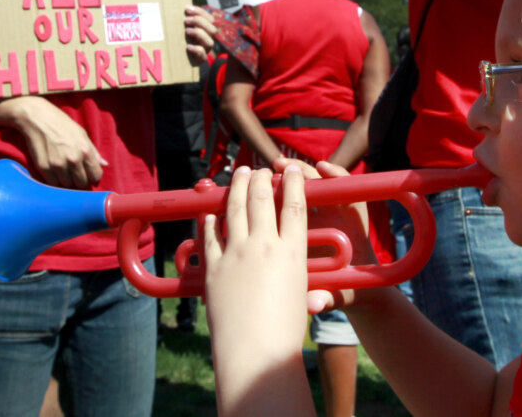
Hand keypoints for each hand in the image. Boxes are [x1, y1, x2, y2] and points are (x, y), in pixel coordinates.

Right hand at [0, 96, 105, 187]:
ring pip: (67, 185)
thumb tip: (105, 164)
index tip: (89, 174)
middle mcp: (73, 159)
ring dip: (67, 181)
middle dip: (80, 180)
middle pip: (81, 183)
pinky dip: (54, 180)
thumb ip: (94, 151)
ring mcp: (58, 165)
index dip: (93, 176)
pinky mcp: (44, 168)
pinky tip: (54, 171)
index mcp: (85, 150)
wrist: (38, 118)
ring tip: (64, 171)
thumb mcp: (82, 134)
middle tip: (75, 173)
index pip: (95, 175)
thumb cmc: (62, 124)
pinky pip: (53, 184)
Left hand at [184, 5, 215, 64]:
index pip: (210, 19)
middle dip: (200, 22)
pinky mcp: (200, 60)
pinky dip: (196, 49)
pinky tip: (188, 46)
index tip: (187, 9)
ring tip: (187, 31)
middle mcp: (207, 40)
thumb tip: (181, 7)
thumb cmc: (180, 39)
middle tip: (186, 20)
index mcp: (206, 30)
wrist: (177, 59)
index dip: (200, 12)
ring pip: (210, 42)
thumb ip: (186, 20)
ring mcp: (205, 50)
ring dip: (199, 34)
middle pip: (213, 30)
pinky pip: (203, 56)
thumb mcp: (183, 28)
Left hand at [203, 166, 309, 393]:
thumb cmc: (284, 331)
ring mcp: (236, 254)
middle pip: (262, 198)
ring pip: (234, 207)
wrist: (255, 353)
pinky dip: (211, 218)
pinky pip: (210, 235)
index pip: (294, 204)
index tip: (294, 169)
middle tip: (260, 169)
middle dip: (261, 177)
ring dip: (236, 186)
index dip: (295, 182)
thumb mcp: (302, 295)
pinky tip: (211, 210)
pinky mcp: (213, 267)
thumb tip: (312, 279)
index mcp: (292, 251)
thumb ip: (304, 276)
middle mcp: (264, 246)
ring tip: (238, 173)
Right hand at [271, 157, 374, 314]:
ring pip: (309, 191)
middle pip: (324, 186)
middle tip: (283, 166)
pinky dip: (285, 193)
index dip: (338, 177)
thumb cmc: (353, 292)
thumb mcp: (342, 297)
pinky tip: (267, 189)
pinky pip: (298, 203)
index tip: (321, 169)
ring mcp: (325, 219)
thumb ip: (328, 299)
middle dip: (304, 173)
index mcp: (353, 228)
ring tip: (272, 170)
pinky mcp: (313, 225)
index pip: (351, 194)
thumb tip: (313, 304)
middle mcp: (339, 219)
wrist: (356, 294)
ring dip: (292, 179)